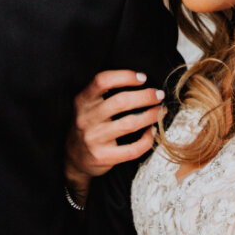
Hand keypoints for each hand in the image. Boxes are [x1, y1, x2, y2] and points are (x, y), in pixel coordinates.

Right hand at [66, 70, 166, 187]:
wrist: (74, 158)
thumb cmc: (88, 127)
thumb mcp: (88, 107)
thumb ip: (105, 94)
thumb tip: (140, 81)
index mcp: (82, 102)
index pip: (102, 81)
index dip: (125, 76)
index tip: (142, 78)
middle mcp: (86, 119)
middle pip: (121, 101)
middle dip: (146, 96)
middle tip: (158, 95)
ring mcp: (94, 139)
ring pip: (129, 123)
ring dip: (151, 115)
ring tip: (160, 111)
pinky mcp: (103, 156)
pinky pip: (132, 149)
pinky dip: (147, 140)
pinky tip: (152, 132)